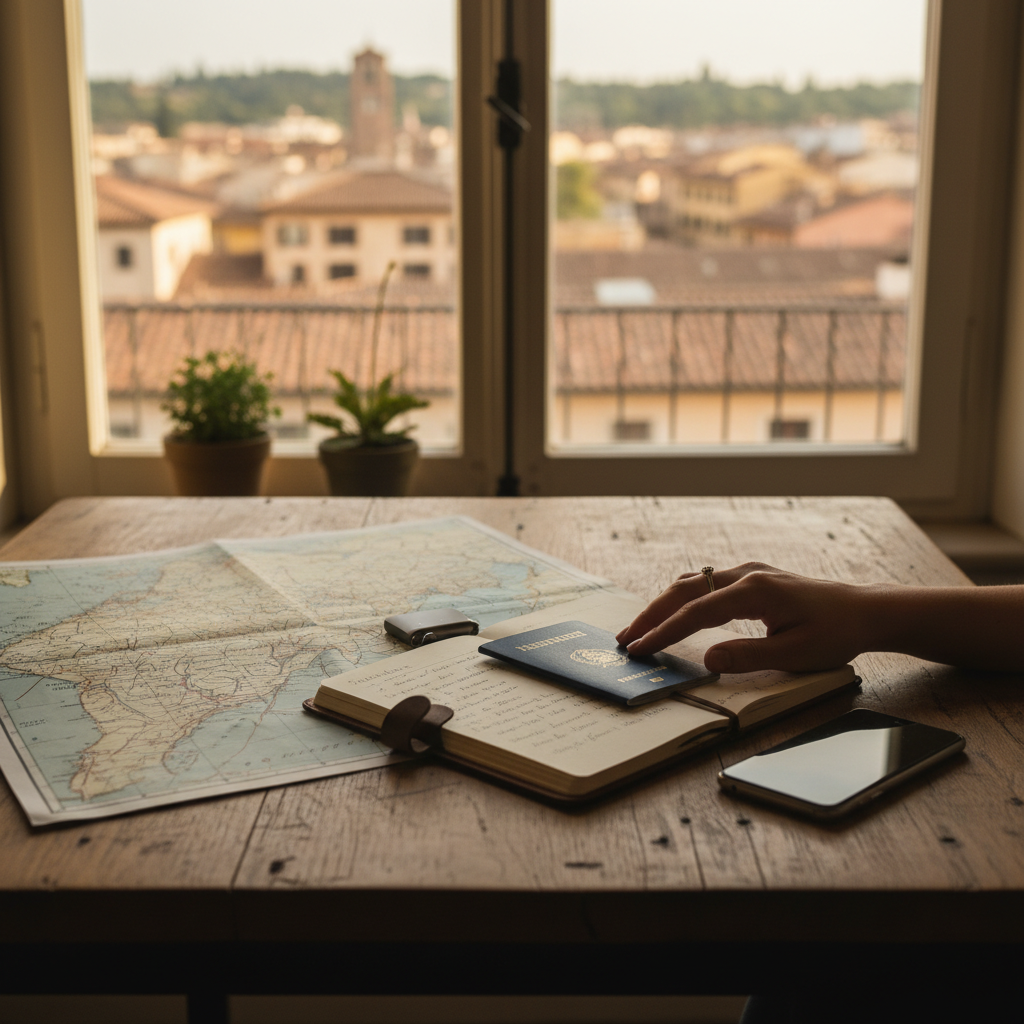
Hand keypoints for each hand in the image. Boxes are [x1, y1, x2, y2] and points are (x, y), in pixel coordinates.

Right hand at [615, 562, 875, 672]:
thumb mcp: (795, 654)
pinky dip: (682, 599)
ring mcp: (748, 572)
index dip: (664, 631)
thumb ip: (748, 656)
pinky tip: (673, 615)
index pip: (696, 612)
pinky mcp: (752, 578)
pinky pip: (706, 584)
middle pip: (684, 590)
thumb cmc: (835, 633)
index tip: (640, 648)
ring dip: (663, 605)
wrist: (865, 611)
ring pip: (692, 583)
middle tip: (625, 638)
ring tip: (641, 629)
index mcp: (754, 591)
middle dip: (651, 614)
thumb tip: (707, 659)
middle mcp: (745, 574)